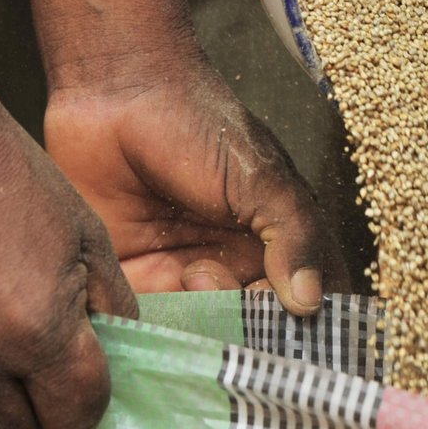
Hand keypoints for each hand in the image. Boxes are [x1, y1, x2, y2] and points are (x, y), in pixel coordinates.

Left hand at [44, 45, 346, 312]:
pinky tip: (154, 291)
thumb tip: (311, 303)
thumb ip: (294, 237)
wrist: (116, 92)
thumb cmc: (199, 121)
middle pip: (250, 332)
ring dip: (197, 321)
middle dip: (240, 324)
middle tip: (220, 277)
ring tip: (190, 270)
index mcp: (277, 247)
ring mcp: (183, 282)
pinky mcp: (134, 283)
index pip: (304, 308)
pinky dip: (152, 326)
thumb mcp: (262, 178)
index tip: (281, 313)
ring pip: (200, 336)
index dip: (298, 325)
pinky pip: (148, 326)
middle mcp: (235, 273)